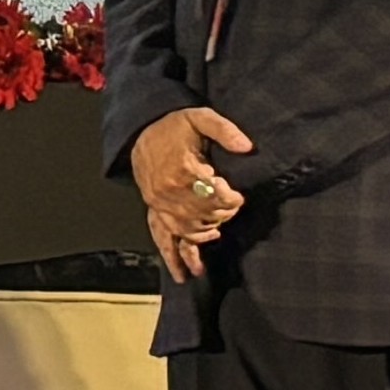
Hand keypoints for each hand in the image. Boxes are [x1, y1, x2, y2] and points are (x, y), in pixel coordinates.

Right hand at [131, 105, 251, 282]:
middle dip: (222, 215)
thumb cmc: (173, 127)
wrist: (141, 134)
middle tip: (231, 208)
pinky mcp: (155, 213)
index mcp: (182, 169)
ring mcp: (159, 205)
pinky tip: (186, 272)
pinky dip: (175, 257)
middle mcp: (168, 191)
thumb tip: (247, 146)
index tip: (237, 195)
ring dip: (204, 235)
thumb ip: (224, 129)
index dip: (230, 198)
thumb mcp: (200, 117)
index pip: (213, 194)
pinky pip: (162, 239)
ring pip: (186, 230)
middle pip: (203, 214)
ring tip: (216, 234)